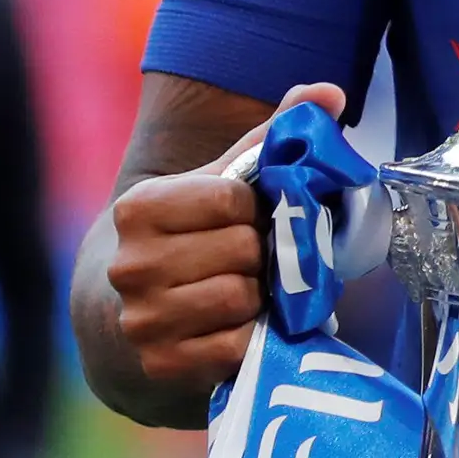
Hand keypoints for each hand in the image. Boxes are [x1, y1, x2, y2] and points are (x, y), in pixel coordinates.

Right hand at [100, 81, 345, 403]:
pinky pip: (237, 346)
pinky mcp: (160, 364)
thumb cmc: (193, 240)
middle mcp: (130, 263)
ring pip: (240, 297)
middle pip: (241, 249)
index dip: (254, 210)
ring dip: (258, 298)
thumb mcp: (220, 186)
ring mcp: (141, 318)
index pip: (232, 199)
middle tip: (253, 263)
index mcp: (140, 207)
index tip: (245, 220)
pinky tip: (237, 329)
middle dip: (260, 256)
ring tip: (245, 293)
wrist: (137, 317)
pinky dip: (250, 339)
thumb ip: (269, 139)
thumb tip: (329, 92)